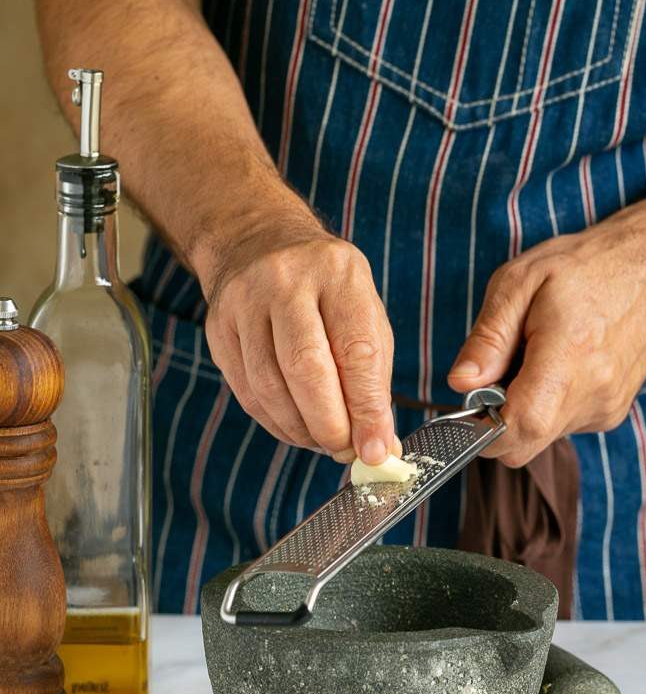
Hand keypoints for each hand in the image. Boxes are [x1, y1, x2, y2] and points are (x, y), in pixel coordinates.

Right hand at [202, 215, 396, 463]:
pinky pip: (246, 391)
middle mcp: (286, 282)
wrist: (259, 243)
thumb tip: (379, 443)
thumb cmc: (325, 289)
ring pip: (269, 386)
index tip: (376, 448)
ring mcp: (244, 303)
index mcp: (338, 274)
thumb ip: (373, 378)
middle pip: (305, 368)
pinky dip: (275, 422)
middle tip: (345, 450)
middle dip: (329, 424)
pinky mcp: (218, 329)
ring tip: (323, 441)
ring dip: (301, 429)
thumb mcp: (364, 315)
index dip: (367, 408)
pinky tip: (296, 428)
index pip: (356, 350)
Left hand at [448, 212, 645, 466]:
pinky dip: (545, 406)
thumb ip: (488, 338)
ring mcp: (606, 408)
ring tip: (534, 360)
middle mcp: (593, 392)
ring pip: (539, 438)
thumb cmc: (583, 269)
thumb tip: (460, 384)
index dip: (483, 429)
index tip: (467, 408)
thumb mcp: (519, 282)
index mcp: (569, 356)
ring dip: (522, 412)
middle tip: (497, 373)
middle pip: (524, 443)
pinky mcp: (610, 414)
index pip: (521, 426)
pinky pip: (560, 427)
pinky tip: (557, 367)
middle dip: (495, 422)